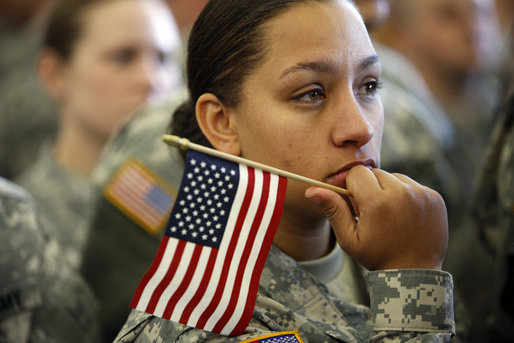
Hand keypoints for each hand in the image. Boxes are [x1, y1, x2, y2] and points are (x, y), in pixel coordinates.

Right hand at [305, 166, 447, 270]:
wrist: (415, 272)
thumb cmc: (377, 256)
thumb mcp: (349, 238)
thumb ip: (333, 210)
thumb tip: (312, 190)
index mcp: (377, 203)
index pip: (357, 174)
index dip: (351, 186)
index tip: (353, 201)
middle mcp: (401, 193)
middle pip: (375, 173)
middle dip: (369, 188)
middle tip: (371, 211)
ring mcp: (421, 194)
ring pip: (395, 178)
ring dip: (388, 190)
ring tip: (389, 214)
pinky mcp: (434, 197)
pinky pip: (413, 185)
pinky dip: (406, 195)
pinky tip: (404, 215)